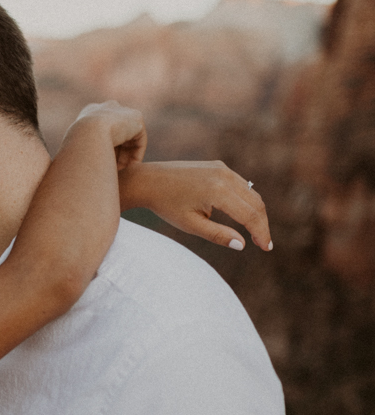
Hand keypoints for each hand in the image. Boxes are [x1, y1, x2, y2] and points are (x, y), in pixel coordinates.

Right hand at [70, 101, 147, 169]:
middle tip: (115, 171)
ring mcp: (122, 110)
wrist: (88, 133)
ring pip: (128, 138)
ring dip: (127, 156)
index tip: (102, 165)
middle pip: (117, 134)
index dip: (103, 149)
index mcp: (89, 112)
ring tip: (124, 172)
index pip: (101, 130)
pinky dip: (135, 154)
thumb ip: (84, 152)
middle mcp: (107, 107)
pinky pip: (138, 139)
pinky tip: (131, 168)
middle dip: (117, 153)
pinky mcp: (136, 118)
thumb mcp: (74, 150)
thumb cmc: (76, 146)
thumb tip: (82, 164)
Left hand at [119, 161, 271, 250]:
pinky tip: (243, 215)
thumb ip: (218, 235)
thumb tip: (242, 245)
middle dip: (261, 224)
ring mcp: (222, 168)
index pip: (250, 215)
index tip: (266, 248)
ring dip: (255, 212)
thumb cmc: (166, 205)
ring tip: (255, 232)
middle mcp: (224, 175)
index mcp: (218, 191)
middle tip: (263, 244)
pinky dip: (246, 200)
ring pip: (251, 192)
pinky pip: (240, 184)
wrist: (149, 181)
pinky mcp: (218, 166)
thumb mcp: (191, 225)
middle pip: (256, 202)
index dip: (261, 233)